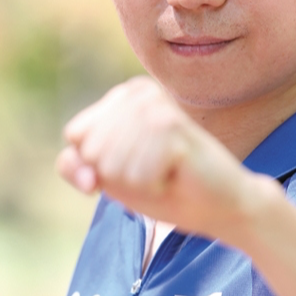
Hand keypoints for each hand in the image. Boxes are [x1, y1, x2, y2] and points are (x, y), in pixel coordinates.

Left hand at [57, 76, 277, 241]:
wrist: (220, 204)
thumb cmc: (165, 187)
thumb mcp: (110, 177)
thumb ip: (77, 166)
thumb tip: (86, 174)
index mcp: (123, 95)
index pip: (75, 136)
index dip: (95, 165)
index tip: (129, 167)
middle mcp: (138, 92)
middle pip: (91, 150)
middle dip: (117, 175)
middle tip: (152, 171)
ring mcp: (156, 106)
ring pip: (111, 164)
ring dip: (138, 181)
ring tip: (165, 172)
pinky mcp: (173, 127)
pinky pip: (136, 174)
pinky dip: (154, 185)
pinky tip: (177, 174)